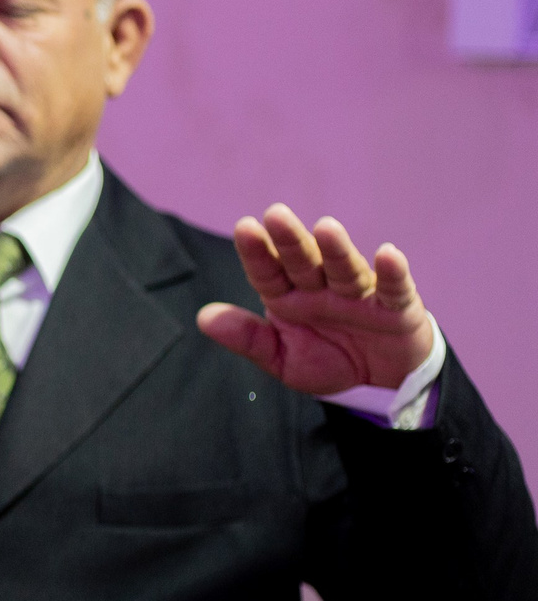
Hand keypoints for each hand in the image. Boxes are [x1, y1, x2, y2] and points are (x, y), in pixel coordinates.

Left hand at [195, 204, 437, 394]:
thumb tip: (204, 318)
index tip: (245, 228)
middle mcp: (322, 289)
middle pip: (303, 261)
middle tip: (276, 215)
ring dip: (336, 250)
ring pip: (345, 268)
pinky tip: (388, 254)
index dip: (257, 253)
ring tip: (326, 228)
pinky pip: (394, 289)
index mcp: (289, 298)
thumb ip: (248, 339)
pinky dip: (393, 273)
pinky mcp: (397, 308)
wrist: (378, 386)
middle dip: (290, 240)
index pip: (268, 272)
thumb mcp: (281, 360)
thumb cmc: (327, 363)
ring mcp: (358, 295)